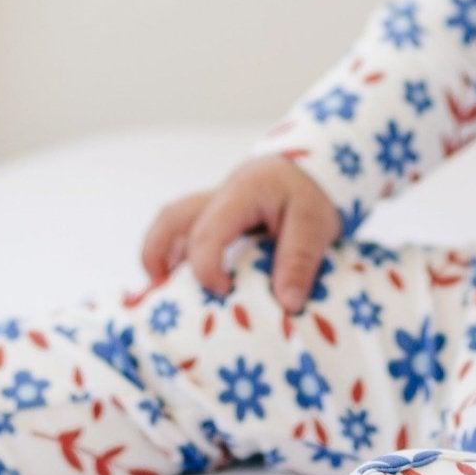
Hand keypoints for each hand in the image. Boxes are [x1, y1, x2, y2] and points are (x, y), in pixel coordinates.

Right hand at [139, 157, 343, 314]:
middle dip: (158, 255)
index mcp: (242, 192)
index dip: (206, 265)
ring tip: (162, 292)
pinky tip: (183, 286)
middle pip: (172, 218)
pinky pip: (185, 232)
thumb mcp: (317, 223)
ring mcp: (214, 205)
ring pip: (172, 222)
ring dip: (161, 254)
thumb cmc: (310, 194)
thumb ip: (301, 259)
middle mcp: (220, 196)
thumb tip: (287, 303)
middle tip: (160, 293)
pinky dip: (178, 257)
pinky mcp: (216, 218)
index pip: (208, 230)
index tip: (222, 291)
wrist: (311, 171)